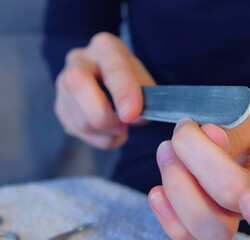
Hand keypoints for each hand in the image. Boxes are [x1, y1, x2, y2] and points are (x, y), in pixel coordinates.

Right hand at [55, 32, 154, 148]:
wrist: (107, 78)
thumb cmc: (129, 78)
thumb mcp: (143, 79)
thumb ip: (145, 96)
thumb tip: (135, 118)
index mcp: (105, 47)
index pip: (112, 68)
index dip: (123, 92)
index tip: (132, 114)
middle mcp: (78, 61)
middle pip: (78, 85)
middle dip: (105, 116)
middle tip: (126, 125)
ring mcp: (63, 84)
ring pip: (80, 118)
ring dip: (107, 132)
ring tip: (122, 128)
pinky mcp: (61, 108)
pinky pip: (80, 132)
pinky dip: (102, 139)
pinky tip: (112, 132)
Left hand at [148, 87, 249, 239]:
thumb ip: (243, 125)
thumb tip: (209, 136)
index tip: (249, 194)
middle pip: (226, 224)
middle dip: (201, 171)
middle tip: (186, 129)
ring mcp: (231, 220)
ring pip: (203, 231)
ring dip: (177, 185)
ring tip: (168, 148)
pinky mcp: (204, 218)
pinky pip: (184, 234)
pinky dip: (167, 212)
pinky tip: (159, 190)